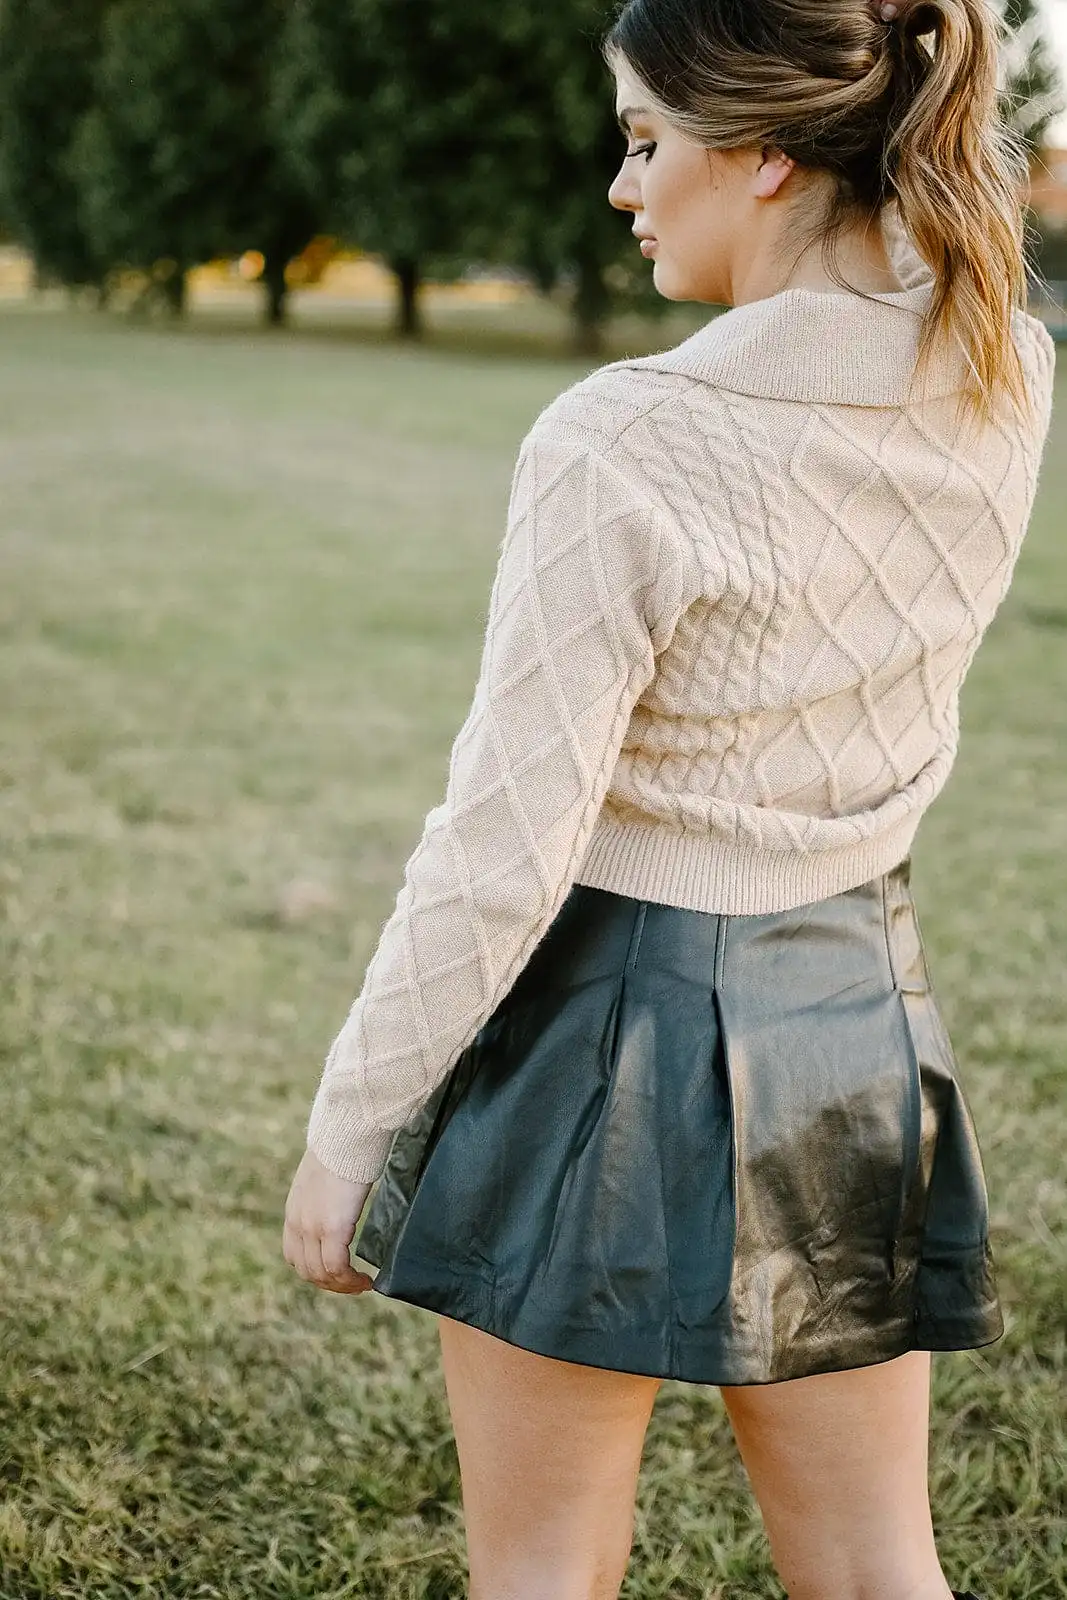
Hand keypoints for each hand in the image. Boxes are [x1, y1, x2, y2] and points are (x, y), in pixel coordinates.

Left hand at [282, 1145, 376, 1293]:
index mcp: (294, 1210)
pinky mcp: (333, 1228)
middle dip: (329, 1283)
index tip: (338, 1272)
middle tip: (353, 1284)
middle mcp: (297, 1223)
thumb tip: (342, 1199)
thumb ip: (325, 1195)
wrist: (346, 1133)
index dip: (315, 1270)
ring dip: (341, 1286)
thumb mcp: (324, 1176)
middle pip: (306, 1270)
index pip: (294, 1255)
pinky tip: (366, 1279)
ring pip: (321, 1274)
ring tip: (361, 1284)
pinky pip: (337, 1268)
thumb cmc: (344, 1147)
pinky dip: (351, 1281)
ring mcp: (313, 1227)